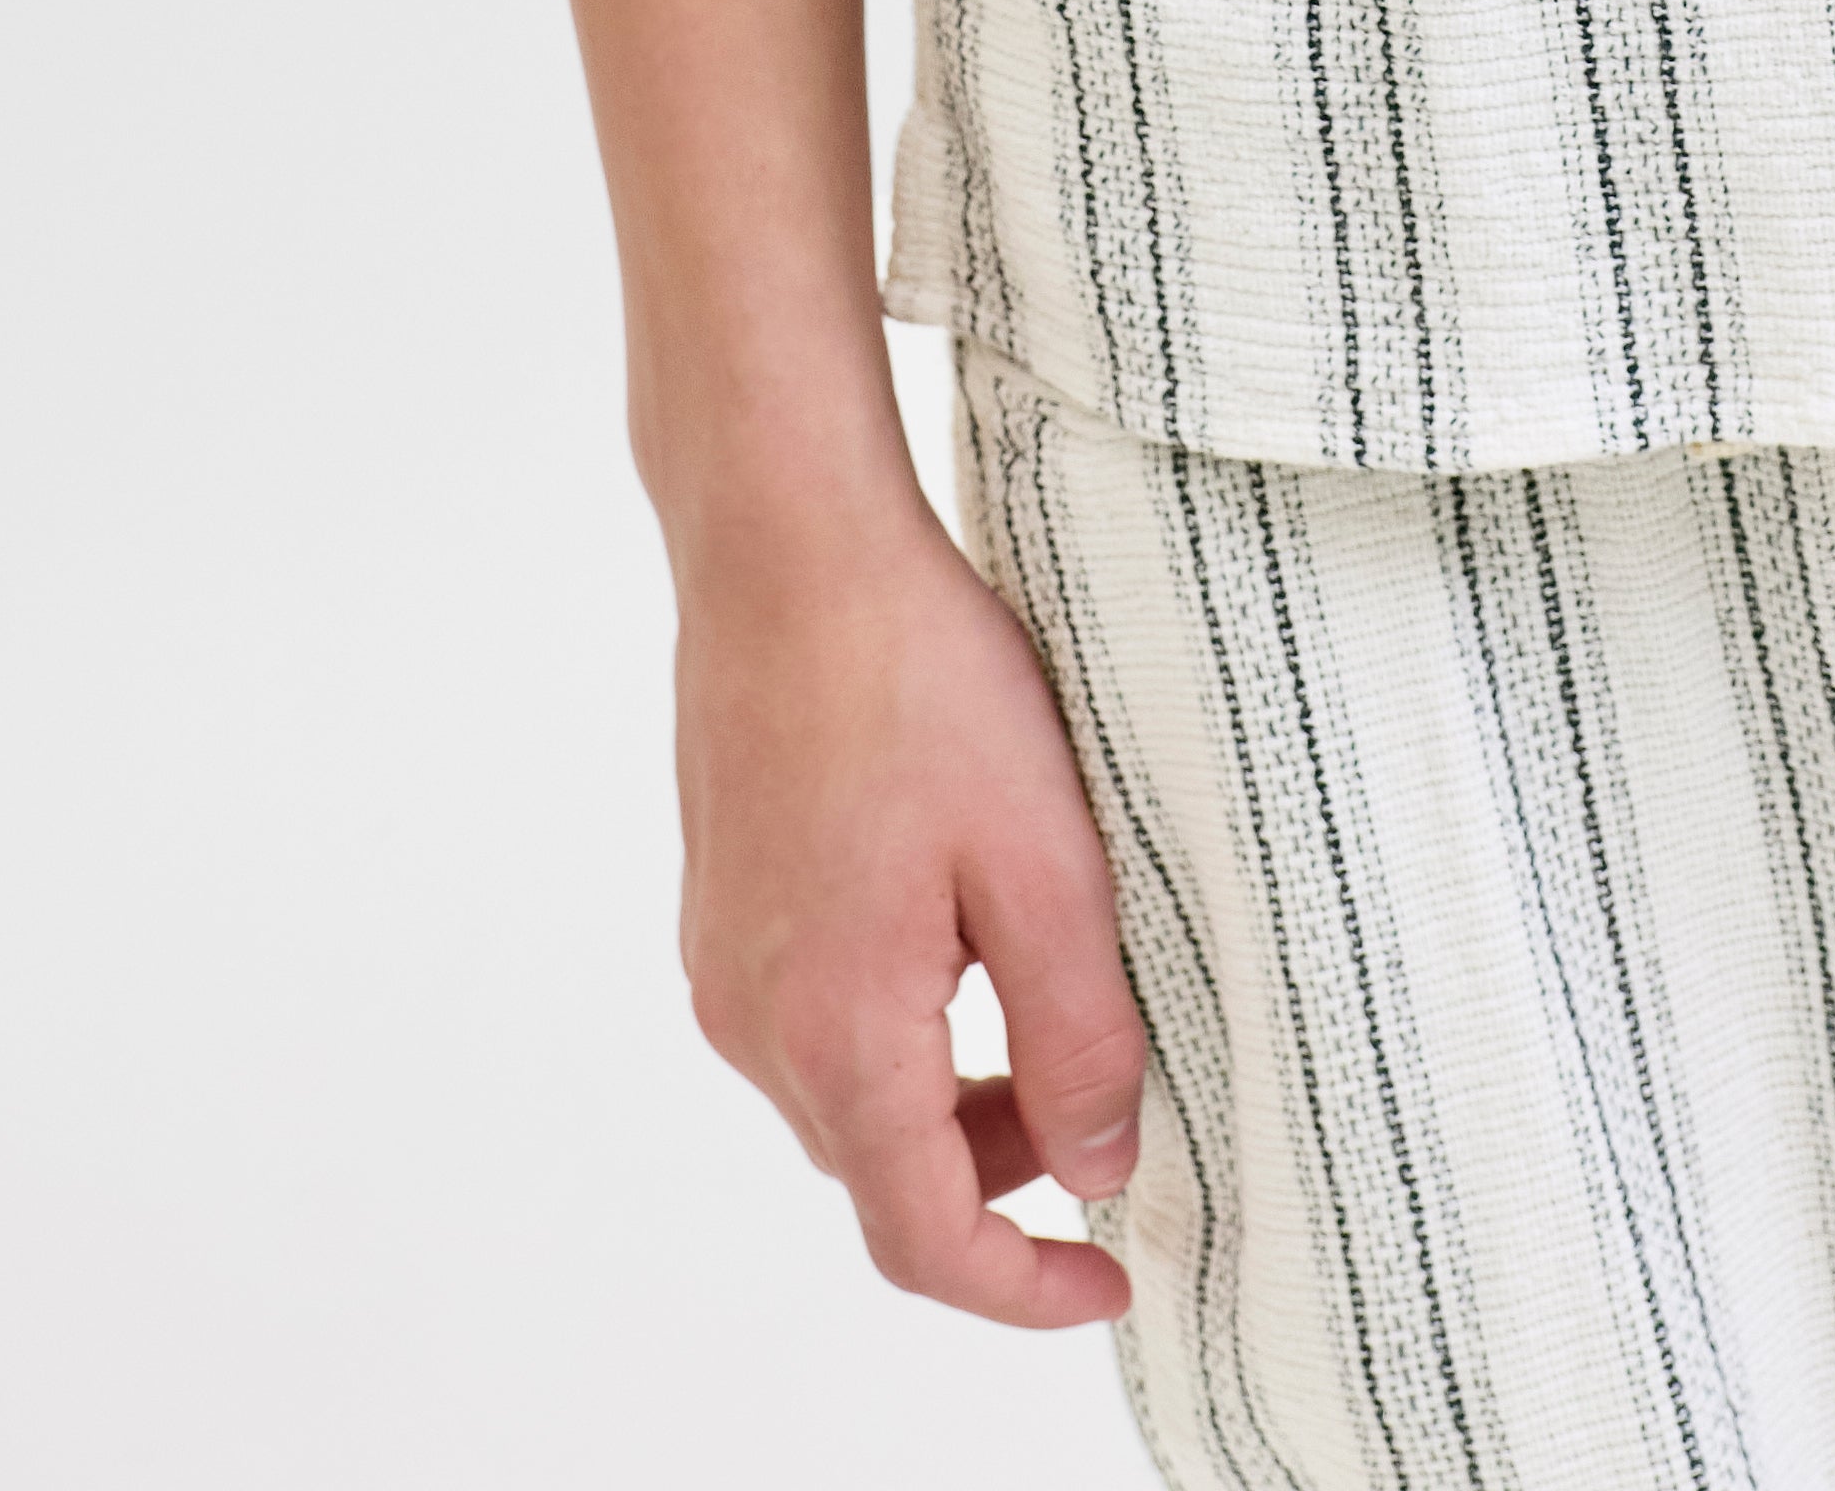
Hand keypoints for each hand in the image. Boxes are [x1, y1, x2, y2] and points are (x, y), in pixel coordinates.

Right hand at [672, 492, 1146, 1325]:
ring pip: (849, 1096)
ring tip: (1046, 1004)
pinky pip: (814, 1020)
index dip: (1023, 1290)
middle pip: (884, 1172)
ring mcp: (724, 962)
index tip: (1112, 1274)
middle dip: (1000, 1175)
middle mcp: (756, 1022)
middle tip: (1107, 1102)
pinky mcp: (722, 904)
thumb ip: (1077, 1036)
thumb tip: (1100, 1168)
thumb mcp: (1044, 863)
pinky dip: (898, 1029)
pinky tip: (961, 930)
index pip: (923, 1240)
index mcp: (836, 1032)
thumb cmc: (916, 680)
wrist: (787, 545)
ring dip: (949, 1097)